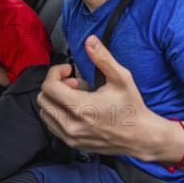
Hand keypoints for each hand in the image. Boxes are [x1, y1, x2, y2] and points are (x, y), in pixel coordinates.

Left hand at [37, 35, 161, 157]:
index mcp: (81, 107)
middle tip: (73, 82)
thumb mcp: (121, 77)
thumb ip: (102, 57)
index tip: (69, 70)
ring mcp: (71, 136)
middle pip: (43, 99)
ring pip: (45, 113)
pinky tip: (74, 108)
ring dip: (54, 100)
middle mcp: (72, 124)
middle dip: (55, 85)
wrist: (139, 136)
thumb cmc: (131, 107)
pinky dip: (57, 113)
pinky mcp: (72, 143)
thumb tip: (90, 40)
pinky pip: (52, 125)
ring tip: (74, 95)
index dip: (55, 72)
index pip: (49, 87)